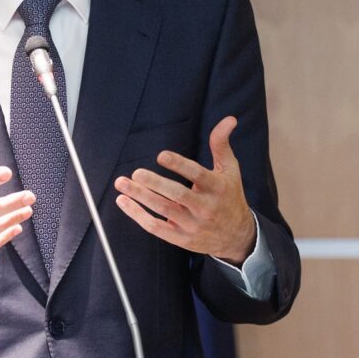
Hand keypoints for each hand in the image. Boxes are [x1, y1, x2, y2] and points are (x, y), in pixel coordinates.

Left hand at [113, 116, 255, 265]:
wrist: (237, 236)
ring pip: (163, 210)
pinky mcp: (181, 238)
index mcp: (217, 187)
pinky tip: (123, 202)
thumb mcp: (230, 170)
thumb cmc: (229, 196)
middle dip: (155, 183)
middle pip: (178, 194)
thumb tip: (229, 119)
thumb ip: (221, 144)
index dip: (179, 165)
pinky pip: (156, 227)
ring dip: (140, 197)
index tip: (161, 156)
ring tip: (122, 183)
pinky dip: (137, 215)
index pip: (197, 174)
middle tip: (136, 172)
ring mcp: (192, 224)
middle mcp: (205, 207)